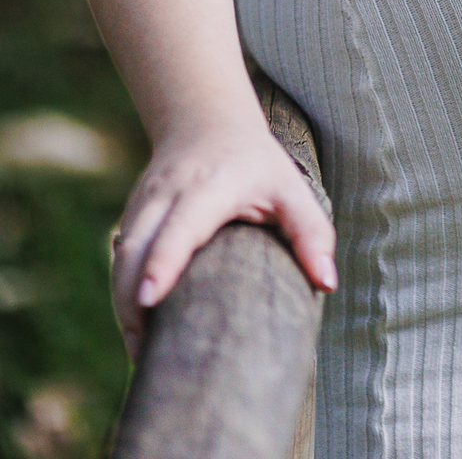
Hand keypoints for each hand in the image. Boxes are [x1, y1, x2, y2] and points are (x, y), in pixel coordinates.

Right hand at [111, 115, 336, 356]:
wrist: (205, 121)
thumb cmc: (255, 163)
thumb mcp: (290, 187)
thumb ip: (311, 231)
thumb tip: (326, 283)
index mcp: (210, 186)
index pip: (180, 226)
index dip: (162, 262)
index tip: (150, 300)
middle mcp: (168, 193)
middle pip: (137, 248)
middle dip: (132, 301)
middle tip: (148, 355)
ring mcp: (143, 203)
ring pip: (122, 257)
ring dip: (125, 306)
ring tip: (145, 355)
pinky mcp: (131, 216)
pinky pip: (120, 259)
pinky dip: (123, 294)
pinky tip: (139, 329)